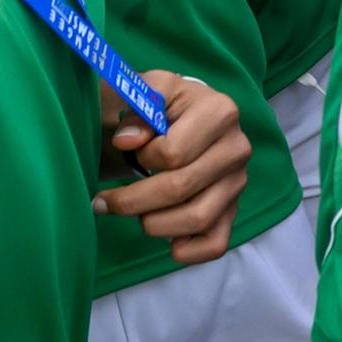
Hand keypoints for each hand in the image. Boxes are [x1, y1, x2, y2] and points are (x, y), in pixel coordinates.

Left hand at [102, 70, 251, 265]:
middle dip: (132, 201)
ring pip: (196, 219)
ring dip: (152, 224)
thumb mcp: (145, 90)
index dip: (141, 157)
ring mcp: (238, 182)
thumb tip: (126, 141)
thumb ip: (134, 107)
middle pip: (180, 189)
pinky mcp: (233, 210)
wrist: (182, 117)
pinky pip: (215, 244)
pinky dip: (185, 251)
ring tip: (135, 213)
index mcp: (220, 111)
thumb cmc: (158, 106)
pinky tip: (164, 239)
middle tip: (104, 202)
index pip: (172, 153)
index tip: (129, 148)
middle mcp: (238, 147)